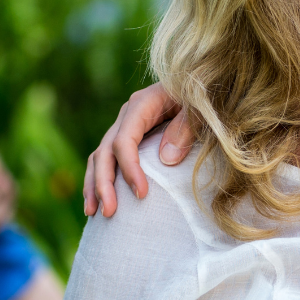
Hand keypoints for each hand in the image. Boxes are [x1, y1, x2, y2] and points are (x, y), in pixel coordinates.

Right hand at [82, 84, 192, 217]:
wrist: (205, 85)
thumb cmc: (205, 96)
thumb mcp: (201, 108)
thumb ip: (186, 129)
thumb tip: (166, 160)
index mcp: (143, 104)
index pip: (125, 140)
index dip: (130, 168)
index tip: (141, 194)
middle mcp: (128, 114)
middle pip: (106, 150)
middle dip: (104, 183)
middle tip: (109, 213)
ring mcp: (126, 126)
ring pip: (100, 157)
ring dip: (95, 185)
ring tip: (93, 213)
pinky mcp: (129, 136)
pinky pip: (108, 159)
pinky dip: (101, 180)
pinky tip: (98, 202)